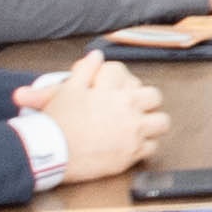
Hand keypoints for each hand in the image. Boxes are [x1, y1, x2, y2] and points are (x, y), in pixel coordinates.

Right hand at [27, 54, 164, 178]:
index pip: (123, 72)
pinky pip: (153, 146)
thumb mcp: (66, 89)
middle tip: (129, 103)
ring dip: (151, 121)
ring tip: (137, 123)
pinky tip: (132, 142)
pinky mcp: (132, 154)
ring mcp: (133, 133)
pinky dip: (145, 144)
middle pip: (153, 95)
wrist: (50, 154)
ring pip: (161, 122)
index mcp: (113, 90)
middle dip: (142, 97)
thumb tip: (95, 56)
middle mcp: (128, 109)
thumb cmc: (56, 121)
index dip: (112, 76)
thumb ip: (84, 71)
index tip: (104, 85)